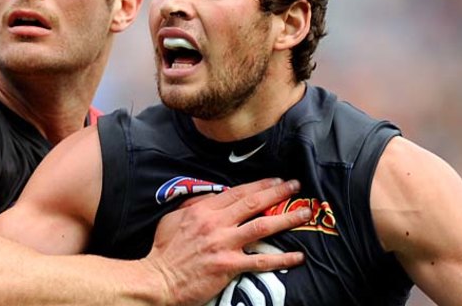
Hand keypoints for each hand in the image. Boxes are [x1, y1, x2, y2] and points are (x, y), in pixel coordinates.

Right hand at [142, 178, 310, 305]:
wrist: (157, 280)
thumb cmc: (164, 251)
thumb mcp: (173, 219)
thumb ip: (194, 206)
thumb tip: (211, 197)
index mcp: (203, 210)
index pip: (237, 192)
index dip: (260, 185)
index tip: (276, 180)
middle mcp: (216, 223)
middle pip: (254, 202)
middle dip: (278, 192)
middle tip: (296, 185)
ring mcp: (224, 244)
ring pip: (263, 225)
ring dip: (287, 218)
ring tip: (304, 213)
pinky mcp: (229, 266)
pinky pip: (261, 261)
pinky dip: (282, 258)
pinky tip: (298, 256)